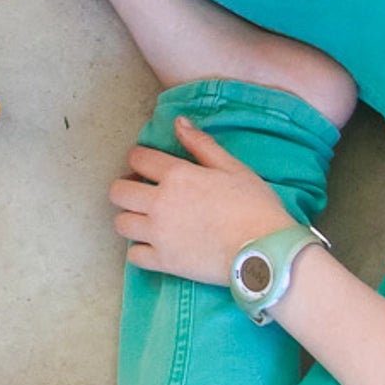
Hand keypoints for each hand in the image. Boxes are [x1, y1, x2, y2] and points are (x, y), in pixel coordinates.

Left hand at [108, 115, 291, 283]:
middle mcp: (160, 203)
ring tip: (146, 219)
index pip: (138, 158)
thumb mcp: (232, 167)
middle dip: (125, 188)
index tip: (145, 165)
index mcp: (177, 175)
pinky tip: (154, 245)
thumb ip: (201, 145)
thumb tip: (178, 122)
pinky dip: (140, 250)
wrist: (266, 251)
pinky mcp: (164, 261)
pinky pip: (134, 255)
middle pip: (118, 192)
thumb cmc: (255, 206)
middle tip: (141, 192)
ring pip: (121, 224)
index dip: (138, 158)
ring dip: (130, 218)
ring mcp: (159, 234)